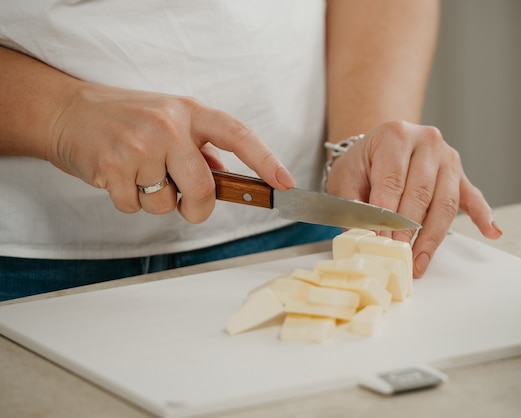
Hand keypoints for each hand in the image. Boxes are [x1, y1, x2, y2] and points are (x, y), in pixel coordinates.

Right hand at [47, 83, 293, 222]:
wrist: (67, 110)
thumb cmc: (125, 117)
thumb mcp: (169, 117)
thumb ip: (199, 146)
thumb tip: (225, 178)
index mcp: (189, 112)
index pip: (238, 136)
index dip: (266, 161)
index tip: (285, 183)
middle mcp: (169, 127)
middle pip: (204, 189)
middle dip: (198, 208)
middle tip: (187, 205)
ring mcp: (141, 147)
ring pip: (166, 204)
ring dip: (156, 201)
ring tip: (138, 174)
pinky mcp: (113, 168)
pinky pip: (135, 208)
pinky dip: (128, 201)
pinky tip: (118, 177)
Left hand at [325, 120, 501, 276]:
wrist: (382, 144)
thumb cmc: (365, 162)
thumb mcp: (345, 176)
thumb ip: (351, 204)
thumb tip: (361, 236)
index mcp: (395, 136)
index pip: (392, 182)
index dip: (386, 216)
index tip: (380, 242)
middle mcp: (427, 142)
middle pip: (421, 193)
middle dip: (408, 230)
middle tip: (399, 256)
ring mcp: (447, 158)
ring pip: (445, 202)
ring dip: (432, 236)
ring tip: (421, 260)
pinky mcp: (460, 174)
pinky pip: (472, 197)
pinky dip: (483, 215)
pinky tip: (491, 231)